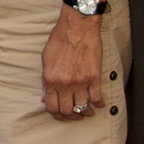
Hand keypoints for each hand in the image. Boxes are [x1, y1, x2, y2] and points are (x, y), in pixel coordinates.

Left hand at [41, 6, 105, 120]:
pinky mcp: (94, 77)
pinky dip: (99, 104)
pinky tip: (99, 104)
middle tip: (75, 116)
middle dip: (71, 117)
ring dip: (85, 113)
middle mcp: (64, 83)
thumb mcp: (46, 59)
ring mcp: (80, 82)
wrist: (78, 26)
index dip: (56, 115)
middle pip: (67, 111)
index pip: (52, 106)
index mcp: (50, 79)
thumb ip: (44, 80)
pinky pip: (97, 98)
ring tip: (87, 112)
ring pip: (82, 108)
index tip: (61, 116)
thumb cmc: (60, 39)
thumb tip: (44, 97)